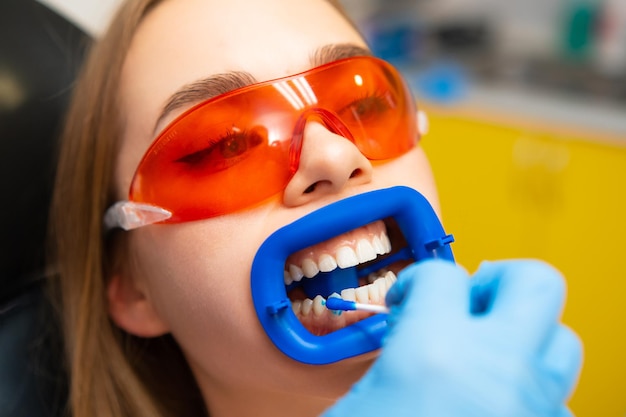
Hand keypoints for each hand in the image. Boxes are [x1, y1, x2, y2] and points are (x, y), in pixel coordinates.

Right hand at [323, 259, 582, 416]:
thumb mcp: (358, 409)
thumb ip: (395, 359)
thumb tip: (414, 336)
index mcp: (434, 353)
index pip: (443, 275)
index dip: (416, 280)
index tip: (405, 299)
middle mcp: (499, 371)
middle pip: (535, 282)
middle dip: (498, 280)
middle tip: (470, 299)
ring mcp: (534, 409)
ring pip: (562, 340)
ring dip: (525, 335)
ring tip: (487, 352)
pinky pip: (560, 399)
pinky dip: (532, 390)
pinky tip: (497, 405)